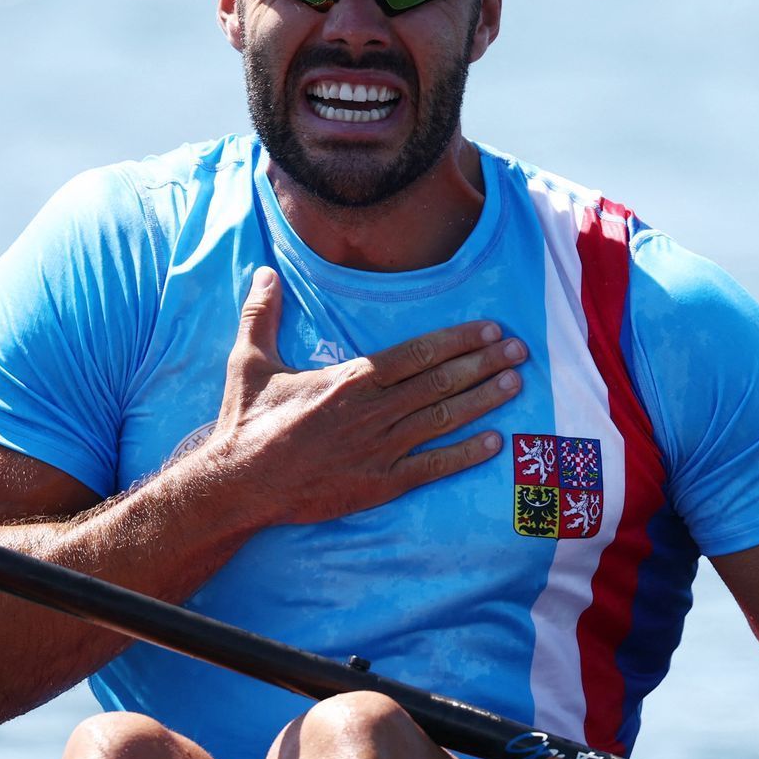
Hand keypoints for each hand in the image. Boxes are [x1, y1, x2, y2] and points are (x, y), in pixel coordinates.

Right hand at [197, 267, 525, 525]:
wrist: (239, 483)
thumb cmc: (246, 421)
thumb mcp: (250, 361)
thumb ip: (262, 315)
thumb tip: (264, 274)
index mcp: (349, 379)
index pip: (417, 353)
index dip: (458, 340)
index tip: (491, 330)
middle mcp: (372, 411)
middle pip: (440, 382)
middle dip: (483, 364)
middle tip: (520, 351)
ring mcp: (379, 449)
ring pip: (443, 420)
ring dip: (483, 401)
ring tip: (515, 385)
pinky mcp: (379, 485)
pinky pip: (432, 468)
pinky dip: (465, 455)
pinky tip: (495, 443)